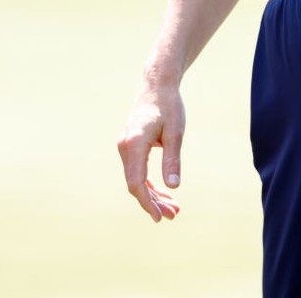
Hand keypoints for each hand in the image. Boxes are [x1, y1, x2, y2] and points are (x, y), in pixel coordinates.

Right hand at [117, 82, 185, 221]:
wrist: (157, 85)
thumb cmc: (169, 106)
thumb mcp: (175, 132)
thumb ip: (172, 159)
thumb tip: (174, 187)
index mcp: (134, 144)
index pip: (136, 182)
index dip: (147, 202)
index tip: (159, 217)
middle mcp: (125, 147)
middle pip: (136, 184)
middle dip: (153, 202)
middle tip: (174, 215)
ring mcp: (125, 146)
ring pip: (136, 179)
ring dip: (153, 194)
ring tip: (173, 208)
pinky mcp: (130, 146)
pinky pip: (137, 170)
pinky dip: (149, 182)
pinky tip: (163, 192)